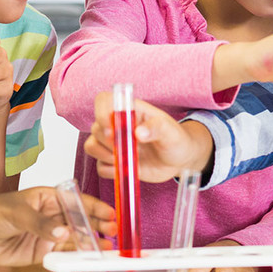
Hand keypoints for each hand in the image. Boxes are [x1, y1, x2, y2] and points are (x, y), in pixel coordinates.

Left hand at [0, 187, 117, 265]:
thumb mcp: (16, 212)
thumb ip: (40, 223)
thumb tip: (61, 232)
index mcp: (49, 197)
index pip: (78, 201)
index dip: (95, 208)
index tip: (110, 215)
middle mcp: (53, 216)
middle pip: (81, 221)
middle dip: (98, 227)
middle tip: (112, 233)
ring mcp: (49, 234)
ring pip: (76, 239)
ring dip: (90, 244)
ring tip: (104, 249)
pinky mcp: (43, 252)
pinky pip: (63, 255)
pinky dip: (75, 258)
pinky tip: (85, 259)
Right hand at [84, 92, 213, 182]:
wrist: (180, 161)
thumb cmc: (176, 140)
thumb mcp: (172, 132)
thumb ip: (157, 128)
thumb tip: (139, 132)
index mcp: (130, 111)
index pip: (104, 100)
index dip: (100, 112)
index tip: (111, 128)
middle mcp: (118, 125)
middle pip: (95, 127)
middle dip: (107, 141)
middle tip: (127, 148)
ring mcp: (114, 144)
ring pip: (92, 146)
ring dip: (105, 156)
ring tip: (127, 159)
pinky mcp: (115, 162)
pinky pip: (100, 167)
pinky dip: (110, 171)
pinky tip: (127, 170)